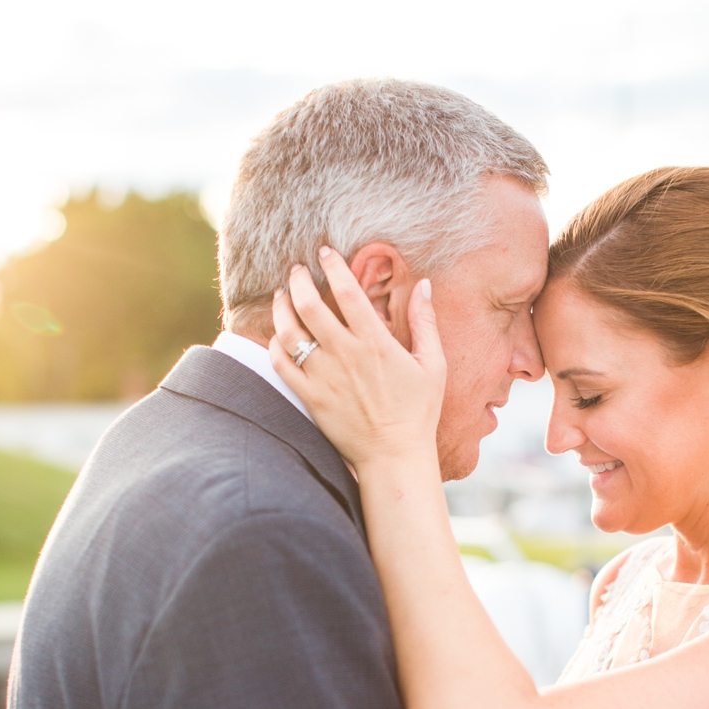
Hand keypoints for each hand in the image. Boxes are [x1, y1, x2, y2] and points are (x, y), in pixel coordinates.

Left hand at [269, 248, 446, 468]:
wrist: (394, 456)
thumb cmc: (418, 411)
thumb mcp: (433, 365)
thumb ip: (426, 323)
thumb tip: (424, 285)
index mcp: (375, 343)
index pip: (347, 291)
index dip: (333, 265)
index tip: (326, 252)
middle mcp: (345, 355)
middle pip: (309, 305)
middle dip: (299, 280)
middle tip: (297, 270)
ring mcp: (324, 377)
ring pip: (289, 332)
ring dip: (281, 308)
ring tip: (282, 297)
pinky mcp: (310, 398)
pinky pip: (281, 364)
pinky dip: (276, 345)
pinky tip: (279, 336)